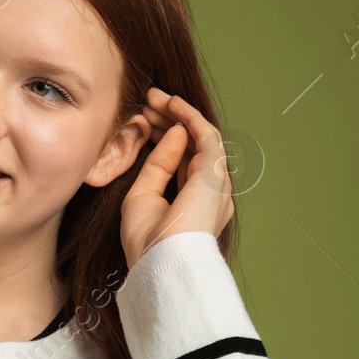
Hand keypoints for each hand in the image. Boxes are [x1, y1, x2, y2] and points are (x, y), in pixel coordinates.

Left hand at [120, 87, 235, 269]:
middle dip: (168, 121)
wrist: (161, 261)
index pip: (181, 160)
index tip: (143, 120)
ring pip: (199, 136)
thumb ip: (158, 166)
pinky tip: (171, 103)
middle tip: (148, 101)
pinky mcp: (215, 173)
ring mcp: (216, 182)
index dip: (163, 137)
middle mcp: (210, 191)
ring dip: (177, 114)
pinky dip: (189, 117)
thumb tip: (174, 132)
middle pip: (191, 145)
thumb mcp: (142, 197)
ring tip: (154, 97)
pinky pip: (206, 136)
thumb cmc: (148, 241)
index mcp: (196, 202)